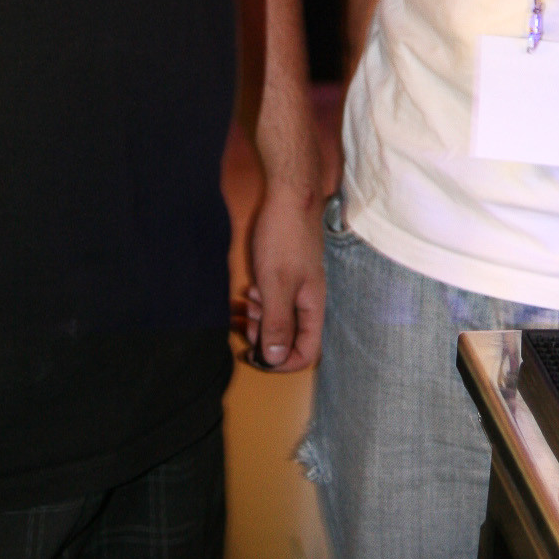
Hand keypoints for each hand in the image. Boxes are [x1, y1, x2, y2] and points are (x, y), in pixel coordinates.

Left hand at [245, 182, 324, 371]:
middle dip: (265, 337)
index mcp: (312, 307)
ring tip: (249, 302)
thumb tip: (275, 359)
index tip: (254, 356)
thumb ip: (277, 324)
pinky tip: (251, 287)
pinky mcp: (286, 273)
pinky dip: (260, 300)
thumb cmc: (285, 236)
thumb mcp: (276, 285)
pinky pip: (273, 299)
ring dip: (260, 318)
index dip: (280, 363)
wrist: (288, 195)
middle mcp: (308, 300)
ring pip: (279, 318)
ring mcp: (297, 285)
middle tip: (246, 325)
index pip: (305, 353)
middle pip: (290, 338)